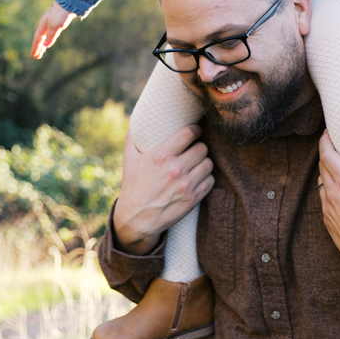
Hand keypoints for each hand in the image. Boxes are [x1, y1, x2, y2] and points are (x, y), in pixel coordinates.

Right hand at [31, 2, 75, 57]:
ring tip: (42, 51)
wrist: (69, 1)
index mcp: (43, 25)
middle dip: (38, 47)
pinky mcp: (58, 20)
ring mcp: (51, 21)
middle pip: (40, 38)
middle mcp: (46, 23)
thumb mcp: (55, 25)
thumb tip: (46, 45)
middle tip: (37, 56)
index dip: (36, 47)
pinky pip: (50, 32)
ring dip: (43, 43)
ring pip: (45, 35)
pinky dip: (48, 38)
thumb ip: (51, 35)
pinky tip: (50, 39)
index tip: (34, 56)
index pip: (38, 39)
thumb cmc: (61, 13)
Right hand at [113, 126, 213, 254]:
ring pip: (209, 163)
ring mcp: (185, 185)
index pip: (189, 134)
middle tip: (194, 149)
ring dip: (204, 162)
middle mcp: (175, 169)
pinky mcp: (192, 199)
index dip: (195, 130)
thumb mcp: (129, 160)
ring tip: (197, 163)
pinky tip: (198, 177)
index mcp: (161, 156)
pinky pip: (210, 181)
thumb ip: (133, 138)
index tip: (195, 131)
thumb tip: (137, 119)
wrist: (136, 219)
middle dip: (199, 147)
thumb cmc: (133, 186)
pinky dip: (206, 178)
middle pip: (202, 147)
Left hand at [318, 131, 339, 282]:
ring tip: (336, 166)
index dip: (325, 141)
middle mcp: (333, 194)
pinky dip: (327, 189)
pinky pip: (323, 198)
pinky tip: (337, 190)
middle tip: (335, 145)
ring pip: (321, 182)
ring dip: (326, 171)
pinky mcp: (328, 221)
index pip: (326, 155)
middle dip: (326, 153)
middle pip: (322, 166)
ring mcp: (328, 209)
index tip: (329, 133)